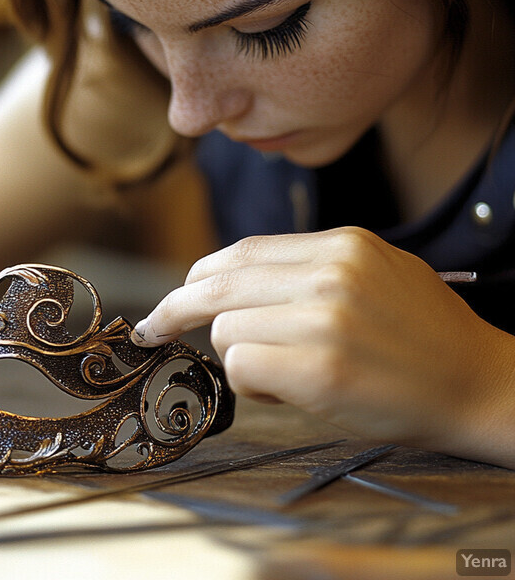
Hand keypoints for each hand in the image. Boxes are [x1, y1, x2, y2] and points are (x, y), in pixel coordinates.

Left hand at [132, 227, 514, 462]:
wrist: (479, 383)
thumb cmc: (421, 333)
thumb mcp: (372, 270)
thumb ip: (305, 268)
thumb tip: (230, 280)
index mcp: (340, 244)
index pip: (241, 253)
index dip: (198, 276)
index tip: (176, 295)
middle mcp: (329, 273)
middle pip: (216, 284)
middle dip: (174, 307)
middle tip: (153, 326)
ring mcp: (325, 319)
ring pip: (224, 329)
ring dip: (237, 355)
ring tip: (280, 371)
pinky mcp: (322, 370)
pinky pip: (241, 366)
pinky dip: (250, 382)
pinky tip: (285, 389)